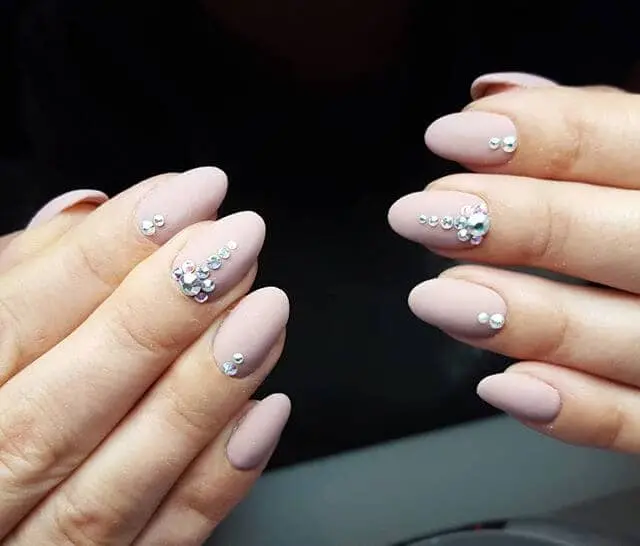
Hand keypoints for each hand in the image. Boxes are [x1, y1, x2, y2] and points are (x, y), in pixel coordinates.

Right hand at [0, 167, 290, 544]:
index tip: (188, 196)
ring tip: (264, 313)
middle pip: (60, 409)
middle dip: (158, 318)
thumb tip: (91, 213)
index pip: (12, 320)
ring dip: (201, 395)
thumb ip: (24, 280)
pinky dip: (214, 483)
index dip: (105, 253)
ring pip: (112, 487)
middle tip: (235, 245)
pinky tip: (263, 412)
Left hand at [389, 72, 639, 451]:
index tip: (452, 137)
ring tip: (438, 298)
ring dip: (528, 319)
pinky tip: (508, 388)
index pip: (632, 140)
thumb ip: (591, 128)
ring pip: (628, 337)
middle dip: (522, 223)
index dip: (544, 137)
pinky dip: (578, 412)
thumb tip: (494, 95)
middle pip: (627, 238)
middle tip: (424, 215)